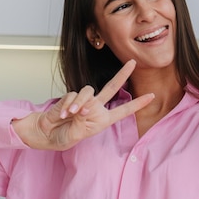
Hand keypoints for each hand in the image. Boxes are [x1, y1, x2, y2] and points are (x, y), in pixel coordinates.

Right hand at [12, 60, 153, 149]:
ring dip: (80, 102)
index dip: (138, 104)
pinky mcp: (71, 96)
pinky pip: (73, 95)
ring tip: (72, 114)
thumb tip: (85, 106)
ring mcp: (84, 101)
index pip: (124, 110)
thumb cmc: (64, 137)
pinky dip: (68, 105)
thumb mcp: (76, 134)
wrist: (46, 133)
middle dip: (123, 74)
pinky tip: (63, 115)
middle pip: (112, 87)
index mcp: (103, 119)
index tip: (152, 96)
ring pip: (88, 91)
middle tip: (133, 62)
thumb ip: (82, 120)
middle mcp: (96, 108)